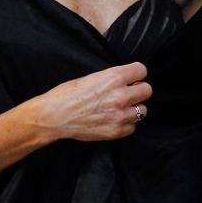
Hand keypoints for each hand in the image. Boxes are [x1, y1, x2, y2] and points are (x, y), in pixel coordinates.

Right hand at [37, 62, 151, 140]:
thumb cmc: (68, 95)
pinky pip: (132, 127)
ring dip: (133, 109)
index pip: (142, 70)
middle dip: (138, 91)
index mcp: (114, 78)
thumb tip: (129, 80)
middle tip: (129, 93)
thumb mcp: (93, 77)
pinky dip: (126, 124)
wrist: (54, 116)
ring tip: (120, 108)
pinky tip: (114, 119)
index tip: (132, 78)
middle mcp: (120, 96)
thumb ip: (113, 78)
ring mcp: (119, 115)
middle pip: (147, 90)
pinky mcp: (115, 131)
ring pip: (143, 110)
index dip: (137, 74)